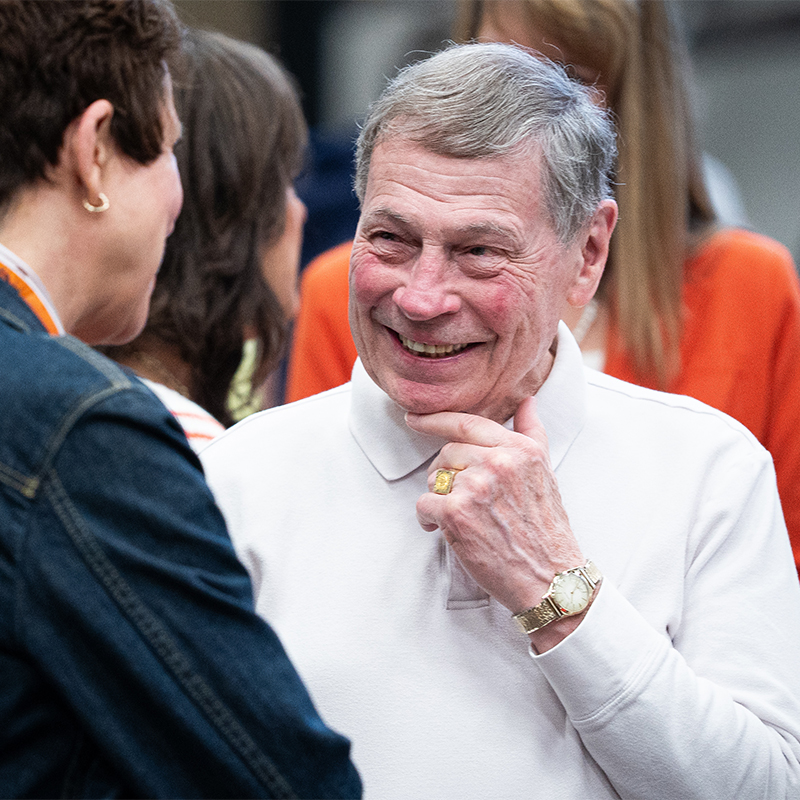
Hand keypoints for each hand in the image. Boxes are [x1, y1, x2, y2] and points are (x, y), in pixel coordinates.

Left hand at [406, 396, 588, 646]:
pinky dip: (428, 518)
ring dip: (440, 497)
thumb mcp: (545, 472)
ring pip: (435, 478)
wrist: (551, 578)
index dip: (435, 419)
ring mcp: (476, 487)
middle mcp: (498, 463)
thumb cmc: (547, 530)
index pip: (467, 424)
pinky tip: (444, 529)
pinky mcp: (456, 514)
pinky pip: (424, 504)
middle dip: (446, 474)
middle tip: (459, 497)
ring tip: (462, 517)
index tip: (415, 419)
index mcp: (519, 449)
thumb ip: (531, 433)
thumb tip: (528, 401)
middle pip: (447, 453)